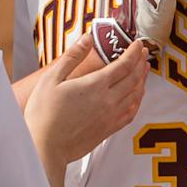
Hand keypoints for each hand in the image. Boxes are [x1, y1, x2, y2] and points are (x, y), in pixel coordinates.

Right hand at [24, 32, 147, 169]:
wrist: (45, 147)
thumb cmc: (43, 114)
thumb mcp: (52, 79)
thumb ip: (72, 56)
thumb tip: (87, 38)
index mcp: (95, 85)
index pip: (124, 64)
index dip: (133, 52)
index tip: (137, 43)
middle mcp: (108, 100)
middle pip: (134, 78)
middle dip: (140, 62)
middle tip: (142, 52)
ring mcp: (110, 116)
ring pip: (135, 95)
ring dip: (142, 80)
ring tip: (143, 70)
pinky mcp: (108, 129)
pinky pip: (131, 113)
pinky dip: (138, 101)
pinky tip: (136, 98)